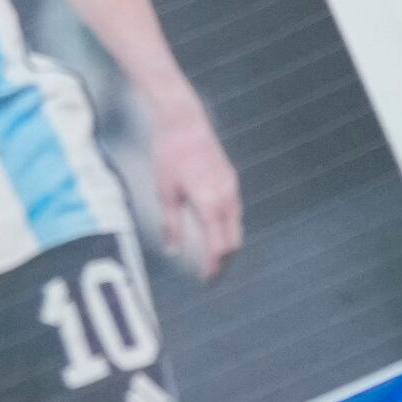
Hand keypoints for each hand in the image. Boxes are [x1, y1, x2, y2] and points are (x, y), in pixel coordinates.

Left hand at [147, 95, 243, 277]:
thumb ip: (171, 224)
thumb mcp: (165, 192)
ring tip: (213, 256)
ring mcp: (230, 185)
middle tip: (211, 274)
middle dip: (224, 260)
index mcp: (210, 204)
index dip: (214, 267)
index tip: (207, 280)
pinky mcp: (229, 177)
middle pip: (233, 240)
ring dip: (227, 243)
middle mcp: (225, 197)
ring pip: (236, 225)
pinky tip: (215, 229)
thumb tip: (173, 250)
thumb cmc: (170, 155)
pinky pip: (235, 209)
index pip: (218, 247)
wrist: (183, 121)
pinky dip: (228, 226)